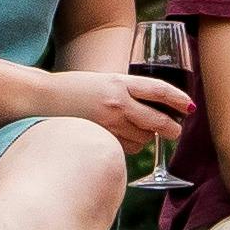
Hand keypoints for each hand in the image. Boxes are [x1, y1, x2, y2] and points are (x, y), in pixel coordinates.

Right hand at [41, 66, 192, 150]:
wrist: (40, 98)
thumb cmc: (72, 89)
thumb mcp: (104, 81)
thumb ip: (127, 91)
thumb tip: (153, 108)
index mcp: (119, 82)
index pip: (159, 90)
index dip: (178, 99)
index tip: (189, 107)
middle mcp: (117, 102)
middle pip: (157, 121)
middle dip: (171, 128)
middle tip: (175, 131)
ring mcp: (109, 123)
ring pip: (143, 138)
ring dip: (146, 137)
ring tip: (137, 131)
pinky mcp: (100, 138)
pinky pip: (125, 148)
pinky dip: (129, 146)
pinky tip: (120, 138)